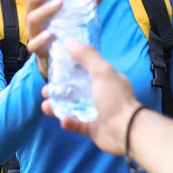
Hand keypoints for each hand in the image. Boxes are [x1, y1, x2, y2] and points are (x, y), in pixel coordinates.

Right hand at [23, 0, 108, 77]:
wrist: (61, 56)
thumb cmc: (66, 28)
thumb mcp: (77, 11)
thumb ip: (89, 0)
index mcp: (39, 3)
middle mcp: (33, 15)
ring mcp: (34, 32)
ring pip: (32, 18)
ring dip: (46, 8)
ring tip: (60, 2)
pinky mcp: (38, 49)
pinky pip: (34, 44)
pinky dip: (41, 38)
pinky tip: (51, 34)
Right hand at [41, 39, 139, 154]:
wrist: (126, 131)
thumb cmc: (115, 99)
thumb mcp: (102, 71)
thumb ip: (86, 56)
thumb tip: (69, 41)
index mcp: (106, 79)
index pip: (85, 70)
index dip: (69, 68)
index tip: (53, 67)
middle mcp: (101, 94)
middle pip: (74, 89)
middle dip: (58, 89)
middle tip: (46, 90)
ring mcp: (96, 111)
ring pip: (72, 107)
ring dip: (57, 106)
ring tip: (46, 105)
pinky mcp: (92, 128)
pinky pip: (76, 123)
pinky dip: (68, 121)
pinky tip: (63, 120)